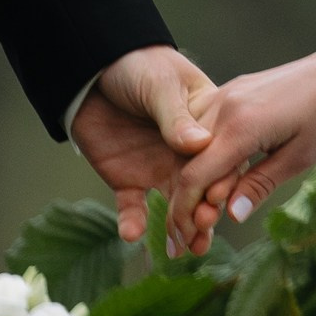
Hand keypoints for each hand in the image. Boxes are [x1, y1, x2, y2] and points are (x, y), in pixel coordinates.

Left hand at [71, 46, 219, 250]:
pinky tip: (133, 235)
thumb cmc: (137, 65)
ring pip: (175, 207)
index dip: (222, 181)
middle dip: (205, 216)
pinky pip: (134, 208)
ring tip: (182, 250)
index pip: (220, 158)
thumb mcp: (160, 84)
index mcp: (205, 126)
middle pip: (202, 190)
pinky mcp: (128, 181)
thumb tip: (199, 145)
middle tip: (203, 237)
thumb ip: (176, 116)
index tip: (219, 201)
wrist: (92, 69)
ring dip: (179, 230)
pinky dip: (134, 223)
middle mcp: (186, 154)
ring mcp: (158, 169)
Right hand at [169, 42, 315, 242]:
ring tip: (206, 215)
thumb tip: (230, 215)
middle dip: (185, 201)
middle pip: (188, 162)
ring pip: (194, 145)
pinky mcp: (235, 92)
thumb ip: (260, 184)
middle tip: (193, 238)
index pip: (195, 175)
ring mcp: (228, 95)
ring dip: (195, 180)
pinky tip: (218, 181)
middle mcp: (225, 105)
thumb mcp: (301, 157)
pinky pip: (208, 128)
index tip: (187, 239)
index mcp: (240, 125)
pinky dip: (207, 158)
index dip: (185, 211)